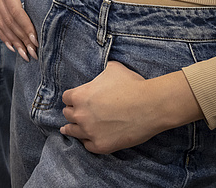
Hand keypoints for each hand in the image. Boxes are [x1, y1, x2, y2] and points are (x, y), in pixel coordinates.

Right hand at [0, 0, 49, 60]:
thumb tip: (56, 1)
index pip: (15, 10)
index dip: (25, 27)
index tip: (36, 41)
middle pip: (7, 20)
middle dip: (20, 38)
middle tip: (32, 52)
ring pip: (0, 25)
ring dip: (13, 41)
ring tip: (25, 54)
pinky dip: (4, 37)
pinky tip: (13, 47)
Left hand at [61, 64, 200, 153]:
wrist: (149, 106)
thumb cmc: (132, 84)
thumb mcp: (113, 69)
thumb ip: (101, 72)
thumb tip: (102, 72)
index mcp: (80, 95)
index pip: (66, 98)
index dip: (71, 98)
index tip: (73, 100)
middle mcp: (81, 114)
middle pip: (68, 114)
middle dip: (72, 112)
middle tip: (74, 113)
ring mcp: (90, 132)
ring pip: (73, 132)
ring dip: (72, 129)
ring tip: (66, 130)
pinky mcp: (101, 146)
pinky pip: (87, 145)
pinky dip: (87, 142)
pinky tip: (86, 140)